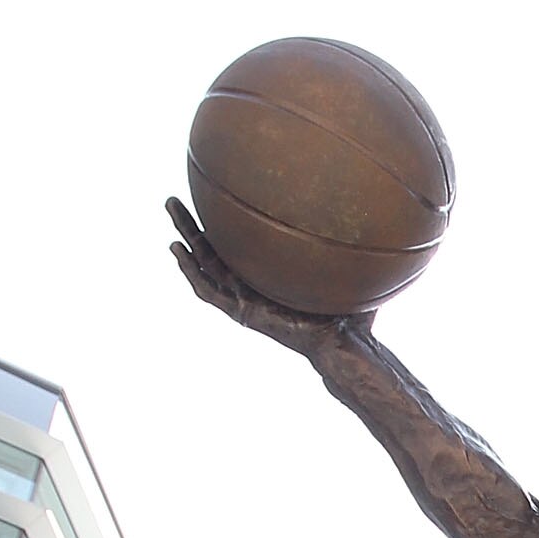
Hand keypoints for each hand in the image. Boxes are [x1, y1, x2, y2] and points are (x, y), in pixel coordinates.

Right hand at [167, 198, 370, 355]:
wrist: (343, 344)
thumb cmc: (350, 312)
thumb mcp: (346, 269)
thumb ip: (347, 242)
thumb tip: (367, 207)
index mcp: (270, 274)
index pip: (241, 243)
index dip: (224, 222)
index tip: (211, 193)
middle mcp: (253, 285)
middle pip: (214, 249)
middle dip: (194, 223)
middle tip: (176, 197)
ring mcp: (245, 299)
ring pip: (205, 264)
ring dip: (186, 237)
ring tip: (171, 209)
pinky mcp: (242, 313)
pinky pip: (209, 291)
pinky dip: (191, 271)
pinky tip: (177, 250)